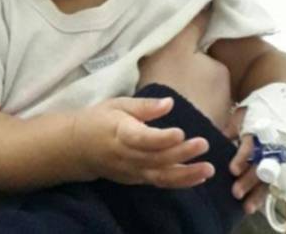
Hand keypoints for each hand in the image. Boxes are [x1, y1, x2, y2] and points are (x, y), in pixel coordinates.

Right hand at [71, 97, 213, 187]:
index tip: (180, 132)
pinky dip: (180, 182)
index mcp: (120, 132)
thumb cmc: (100, 120)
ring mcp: (132, 171)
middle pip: (157, 158)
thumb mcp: (117, 104)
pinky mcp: (137, 179)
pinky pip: (160, 182)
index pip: (143, 138)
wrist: (77, 147)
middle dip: (181, 153)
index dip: (161, 138)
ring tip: (208, 169)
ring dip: (186, 174)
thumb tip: (169, 103)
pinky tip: (199, 177)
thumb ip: (144, 106)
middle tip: (204, 143)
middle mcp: (127, 155)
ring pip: (161, 176)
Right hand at [138, 9, 231, 130]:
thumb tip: (209, 2)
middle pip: (206, 84)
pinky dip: (191, 123)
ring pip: (204, 106)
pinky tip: (174, 123)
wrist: (165, 130)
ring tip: (170, 107)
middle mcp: (227, 96)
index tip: (172, 67)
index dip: (189, 62)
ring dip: (192, 105)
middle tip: (168, 86)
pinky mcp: (209, 138)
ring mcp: (219, 120)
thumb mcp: (176, 46)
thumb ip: (194, 24)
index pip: (207, 61)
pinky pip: (200, 125)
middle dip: (193, 85)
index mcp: (220, 72)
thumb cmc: (169, 82)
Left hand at [225, 106, 267, 214]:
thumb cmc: (259, 111)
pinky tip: (257, 205)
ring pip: (271, 178)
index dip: (242, 158)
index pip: (251, 146)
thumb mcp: (244, 114)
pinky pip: (277, 183)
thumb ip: (232, 127)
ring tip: (247, 207)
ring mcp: (282, 158)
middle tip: (236, 193)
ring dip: (258, 193)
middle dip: (249, 180)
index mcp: (261, 131)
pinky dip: (267, 194)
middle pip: (261, 166)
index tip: (233, 170)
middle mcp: (273, 146)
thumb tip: (218, 138)